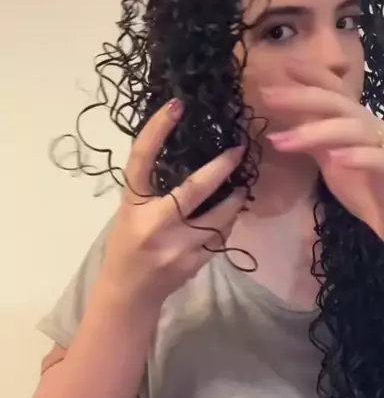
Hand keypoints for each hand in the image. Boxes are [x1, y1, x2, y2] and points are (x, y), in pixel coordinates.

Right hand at [101, 98, 246, 306]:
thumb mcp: (130, 211)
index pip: (141, 159)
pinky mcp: (194, 264)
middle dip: (221, 168)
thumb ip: (153, 189)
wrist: (128, 293)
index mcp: (132, 205)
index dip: (158, 130)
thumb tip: (192, 156)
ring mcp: (176, 247)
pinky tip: (230, 214)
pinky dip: (228, 223)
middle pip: (194, 190)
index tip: (177, 105)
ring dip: (234, 199)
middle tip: (239, 150)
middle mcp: (153, 224)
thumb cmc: (126, 244)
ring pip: (218, 217)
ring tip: (242, 186)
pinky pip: (221, 237)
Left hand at [262, 66, 383, 262]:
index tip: (282, 65)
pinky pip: (379, 159)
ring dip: (316, 132)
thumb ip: (312, 140)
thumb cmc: (367, 189)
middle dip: (302, 97)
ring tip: (284, 141)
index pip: (334, 90)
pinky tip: (337, 159)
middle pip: (337, 103)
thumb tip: (283, 123)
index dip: (311, 75)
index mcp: (356, 122)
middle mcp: (372, 126)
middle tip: (268, 96)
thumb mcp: (330, 161)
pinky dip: (358, 156)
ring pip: (353, 128)